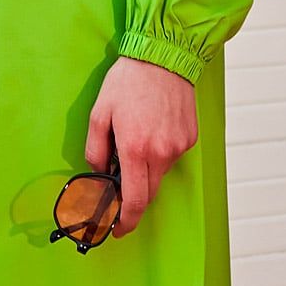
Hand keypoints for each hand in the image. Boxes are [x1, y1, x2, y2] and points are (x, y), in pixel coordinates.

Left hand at [84, 54, 197, 237]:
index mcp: (135, 149)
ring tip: (135, 141)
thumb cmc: (129, 81)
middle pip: (148, 193)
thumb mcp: (99, 113)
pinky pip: (171, 156)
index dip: (125, 221)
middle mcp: (161, 152)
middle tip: (119, 190)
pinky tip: (152, 130)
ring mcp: (178, 146)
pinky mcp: (190, 138)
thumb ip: (95, 149)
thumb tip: (98, 172)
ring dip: (146, 170)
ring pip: (160, 174)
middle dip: (133, 198)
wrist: (164, 56)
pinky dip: (159, 153)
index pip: (134, 201)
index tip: (118, 229)